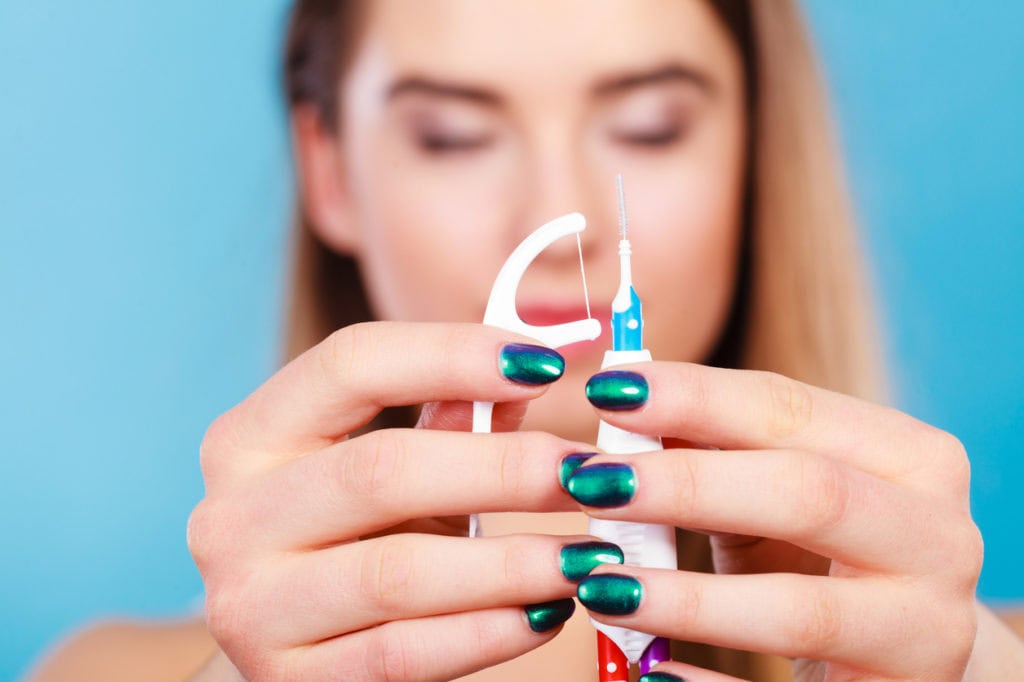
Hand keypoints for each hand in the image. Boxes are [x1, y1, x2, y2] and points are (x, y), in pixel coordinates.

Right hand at [187, 322, 599, 680]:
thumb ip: (450, 416)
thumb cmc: (354, 538)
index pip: (351, 363)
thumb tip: (538, 357)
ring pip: (399, 572)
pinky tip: (550, 611)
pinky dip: (492, 631)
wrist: (296, 649)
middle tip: (593, 475)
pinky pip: (406, 654)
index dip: (455, 354)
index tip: (549, 363)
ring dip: (513, 562)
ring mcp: (250, 606)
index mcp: (251, 436)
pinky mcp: (288, 680)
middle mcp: (232, 515)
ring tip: (589, 554)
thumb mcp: (391, 469)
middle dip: (505, 469)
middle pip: (382, 468)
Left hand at [566, 363, 981, 680]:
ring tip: (596, 584)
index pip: (790, 408)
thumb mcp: (776, 486)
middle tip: (588, 482)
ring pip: (801, 612)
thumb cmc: (819, 548)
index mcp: (911, 458)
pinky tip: (649, 670)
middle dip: (686, 485)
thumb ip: (713, 447)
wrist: (904, 649)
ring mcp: (926, 632)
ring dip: (686, 599)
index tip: (605, 390)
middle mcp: (937, 540)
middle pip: (807, 494)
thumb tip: (619, 406)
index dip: (692, 397)